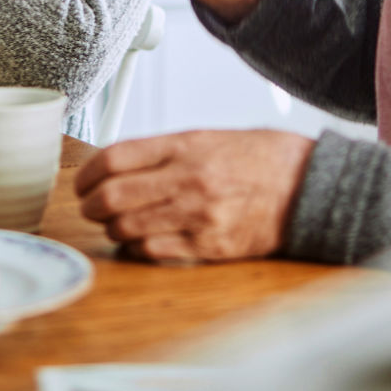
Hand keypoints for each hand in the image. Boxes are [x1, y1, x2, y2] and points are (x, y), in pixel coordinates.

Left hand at [74, 130, 314, 261]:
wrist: (307, 186)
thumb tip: (117, 165)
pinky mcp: (209, 245)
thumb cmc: (260, 158)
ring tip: (118, 224)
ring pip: (128, 228)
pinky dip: (138, 249)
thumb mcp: (210, 137)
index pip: (115, 158)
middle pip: (113, 196)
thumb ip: (164, 151)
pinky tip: (142, 241)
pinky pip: (155, 252)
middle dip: (92, 206)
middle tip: (91, 208)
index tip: (82, 183)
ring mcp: (198, 214)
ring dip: (113, 230)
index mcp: (185, 145)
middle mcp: (188, 178)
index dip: (87, 174)